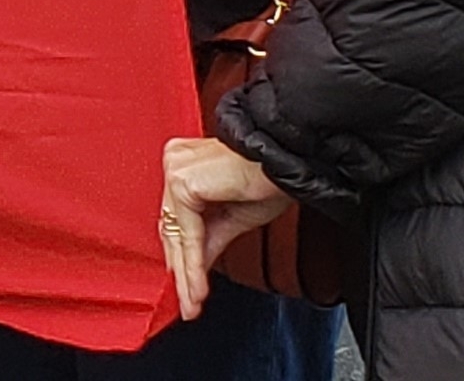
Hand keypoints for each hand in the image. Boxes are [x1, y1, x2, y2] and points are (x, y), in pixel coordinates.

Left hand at [159, 136, 294, 318]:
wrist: (290, 161)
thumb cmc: (271, 177)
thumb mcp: (235, 216)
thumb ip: (210, 239)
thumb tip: (194, 269)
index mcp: (186, 162)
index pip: (176, 217)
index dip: (181, 254)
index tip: (187, 284)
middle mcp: (176, 161)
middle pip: (173, 228)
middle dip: (181, 270)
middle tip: (188, 302)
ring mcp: (176, 168)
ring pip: (178, 234)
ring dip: (187, 275)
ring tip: (193, 303)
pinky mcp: (183, 181)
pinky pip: (188, 233)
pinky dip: (193, 264)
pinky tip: (197, 288)